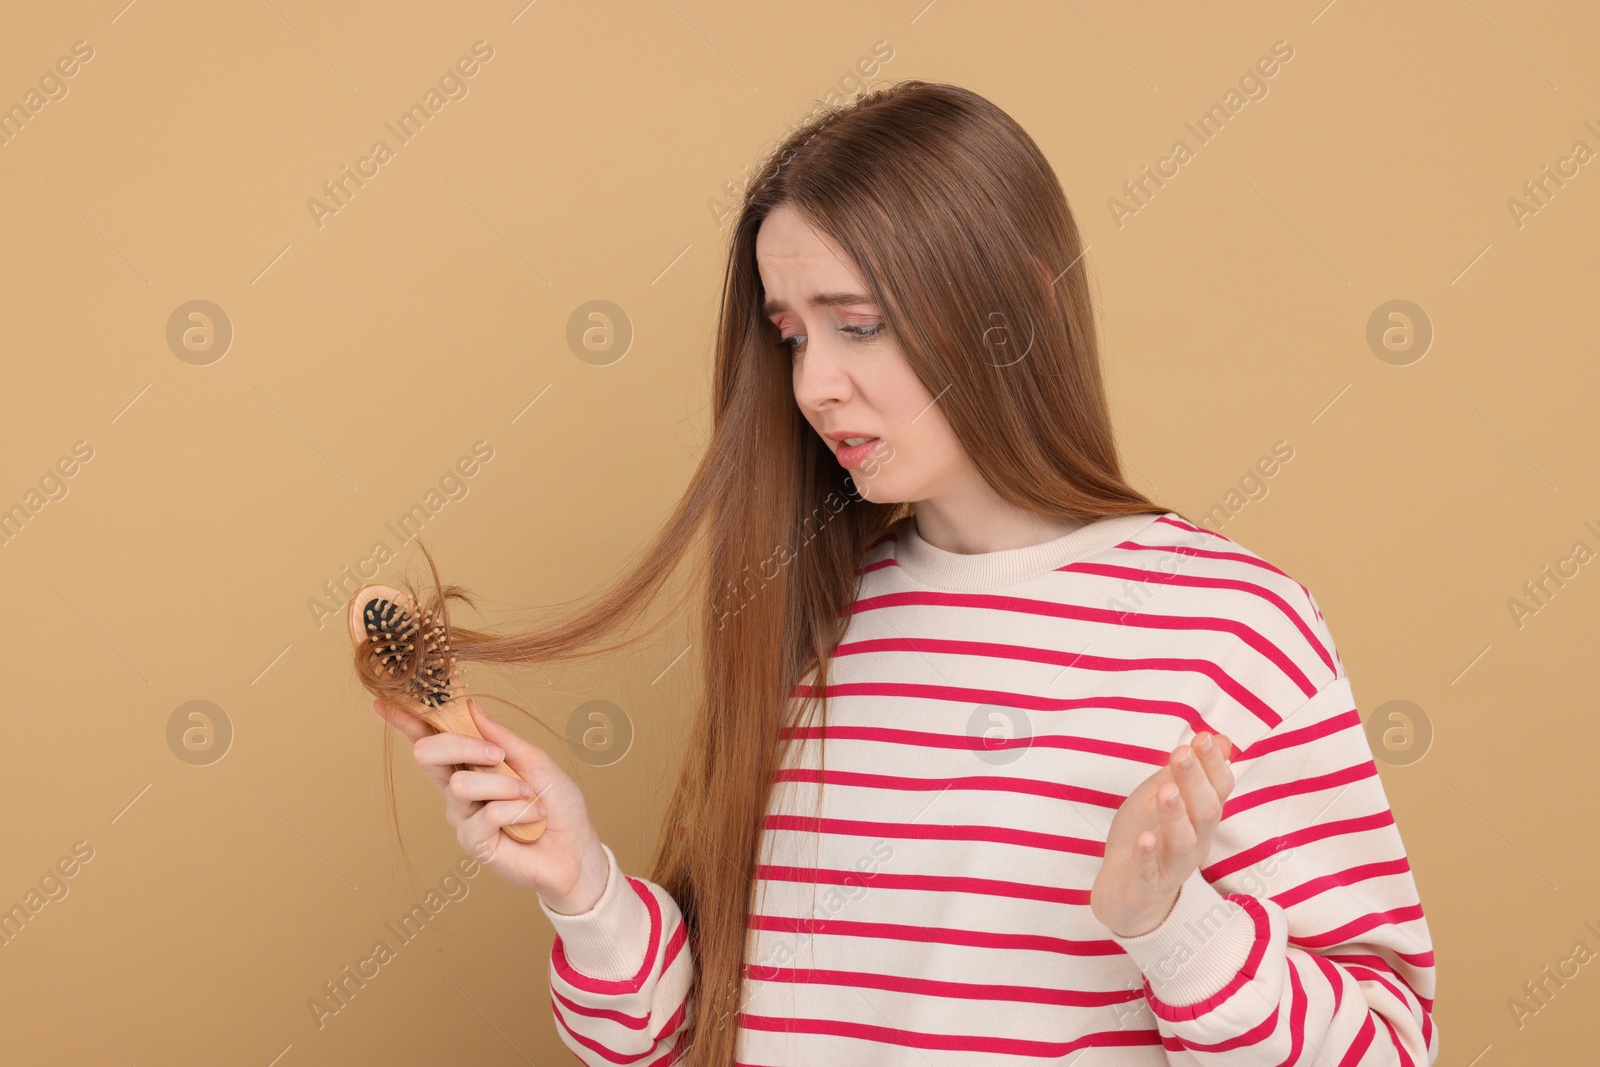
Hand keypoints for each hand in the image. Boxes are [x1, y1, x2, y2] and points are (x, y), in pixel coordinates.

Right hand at [369, 697, 610, 913]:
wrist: (576, 848)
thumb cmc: (557, 802)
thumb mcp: (533, 760)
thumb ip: (499, 736)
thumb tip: (469, 706)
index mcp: (470, 764)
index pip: (431, 739)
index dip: (406, 721)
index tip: (384, 702)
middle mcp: (458, 789)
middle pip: (427, 754)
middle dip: (460, 743)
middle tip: (497, 755)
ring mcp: (462, 816)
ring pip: (461, 784)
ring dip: (504, 784)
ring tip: (529, 796)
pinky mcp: (472, 842)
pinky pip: (486, 814)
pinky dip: (518, 810)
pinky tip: (532, 820)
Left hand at [1090, 731, 1234, 937]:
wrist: (1125, 893)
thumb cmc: (1147, 836)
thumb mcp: (1164, 796)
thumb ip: (1188, 770)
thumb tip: (1220, 737)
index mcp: (1200, 818)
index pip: (1218, 789)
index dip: (1213, 765)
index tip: (1203, 737)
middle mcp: (1195, 842)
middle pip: (1204, 812)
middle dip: (1195, 781)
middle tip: (1183, 753)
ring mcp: (1172, 866)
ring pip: (1182, 842)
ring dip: (1176, 816)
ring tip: (1167, 792)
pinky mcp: (1146, 886)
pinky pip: (1149, 872)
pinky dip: (1146, 855)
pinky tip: (1144, 838)